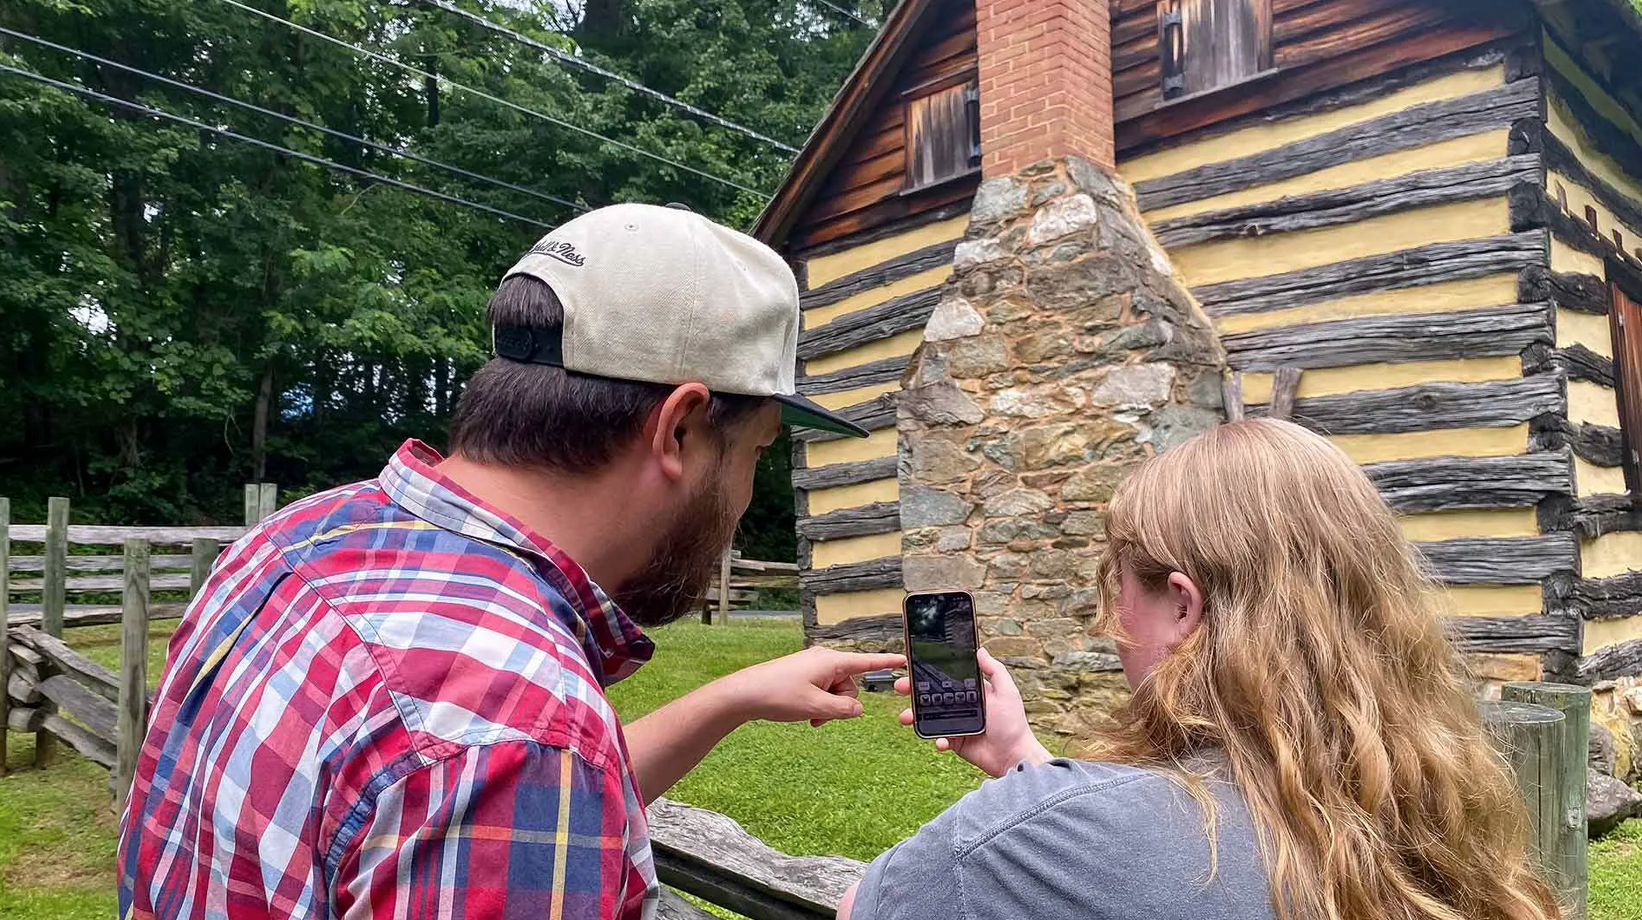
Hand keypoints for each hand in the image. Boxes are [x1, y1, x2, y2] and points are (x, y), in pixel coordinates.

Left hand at [711, 646, 905, 726]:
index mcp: (831, 661)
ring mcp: (812, 667)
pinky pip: (822, 691)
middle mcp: (824, 660)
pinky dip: (818, 705)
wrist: (744, 694)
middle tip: (819, 716)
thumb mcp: (816, 708)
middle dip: (840, 705)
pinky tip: (806, 715)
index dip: (887, 663)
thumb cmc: (777, 695)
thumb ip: (843, 711)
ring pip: (835, 692)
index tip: (905, 659)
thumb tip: (857, 710)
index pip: (867, 663)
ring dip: (827, 708)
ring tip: (809, 717)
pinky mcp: (803, 675)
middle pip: (850, 686)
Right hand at [896, 647, 1052, 777]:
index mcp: (971, 692)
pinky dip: (936, 739)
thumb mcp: (1006, 691)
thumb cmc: (1013, 724)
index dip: (930, 672)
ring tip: (906, 716)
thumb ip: (994, 670)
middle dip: (913, 690)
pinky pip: (938, 738)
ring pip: (929, 717)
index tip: (914, 665)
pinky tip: (941, 741)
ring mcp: (955, 724)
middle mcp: (961, 706)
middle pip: (932, 695)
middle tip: (901, 687)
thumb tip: (980, 650)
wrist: (1013, 756)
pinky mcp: (954, 741)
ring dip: (914, 715)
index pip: (946, 678)